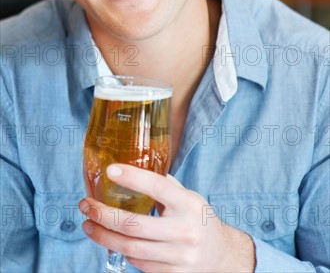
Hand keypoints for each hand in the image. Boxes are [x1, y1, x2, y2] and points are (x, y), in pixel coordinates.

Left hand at [79, 164, 254, 272]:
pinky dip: (122, 251)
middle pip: (134, 224)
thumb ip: (165, 186)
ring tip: (88, 224)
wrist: (222, 257)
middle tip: (85, 204)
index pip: (158, 187)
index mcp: (189, 205)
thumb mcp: (190, 198)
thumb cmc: (199, 220)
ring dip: (103, 236)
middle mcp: (184, 231)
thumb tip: (134, 168)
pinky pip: (138, 264)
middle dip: (103, 214)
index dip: (133, 178)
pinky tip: (112, 240)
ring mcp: (178, 257)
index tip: (111, 170)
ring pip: (130, 248)